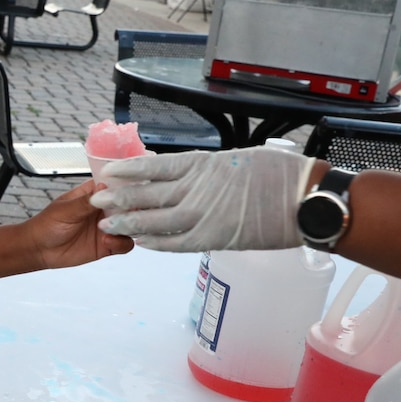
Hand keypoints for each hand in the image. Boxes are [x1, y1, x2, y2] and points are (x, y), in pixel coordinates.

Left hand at [24, 180, 135, 267]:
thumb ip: (86, 201)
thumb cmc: (47, 224)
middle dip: (133, 207)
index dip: (127, 184)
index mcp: (94, 193)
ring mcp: (108, 226)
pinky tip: (107, 241)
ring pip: (133, 224)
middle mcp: (105, 208)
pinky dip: (121, 242)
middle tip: (128, 211)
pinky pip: (125, 243)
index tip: (132, 188)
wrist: (38, 250)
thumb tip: (104, 187)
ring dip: (129, 226)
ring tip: (112, 228)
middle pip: (130, 204)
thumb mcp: (65, 210)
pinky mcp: (108, 244)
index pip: (117, 184)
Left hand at [89, 147, 315, 250]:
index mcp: (201, 165)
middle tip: (96, 199)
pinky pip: (175, 242)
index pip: (153, 166)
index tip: (108, 171)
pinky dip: (155, 242)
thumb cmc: (279, 174)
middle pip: (146, 194)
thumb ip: (210, 169)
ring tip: (107, 223)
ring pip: (155, 220)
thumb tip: (194, 173)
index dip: (127, 170)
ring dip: (128, 222)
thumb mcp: (239, 159)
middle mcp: (195, 190)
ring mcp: (202, 216)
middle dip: (118, 197)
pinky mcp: (212, 239)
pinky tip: (139, 242)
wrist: (303, 201)